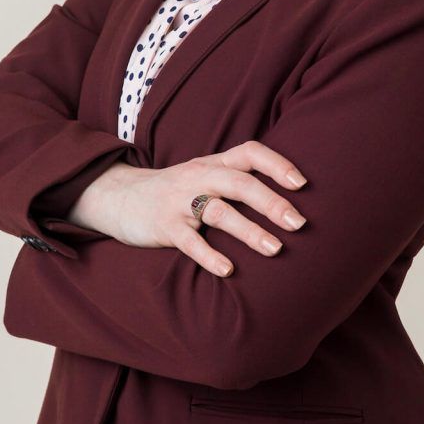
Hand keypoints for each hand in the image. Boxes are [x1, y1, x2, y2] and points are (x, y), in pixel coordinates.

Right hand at [71, 142, 308, 276]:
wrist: (120, 197)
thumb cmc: (178, 191)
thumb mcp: (206, 175)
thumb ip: (239, 179)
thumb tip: (289, 198)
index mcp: (214, 163)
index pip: (250, 152)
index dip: (277, 164)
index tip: (302, 184)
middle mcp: (199, 177)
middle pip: (240, 183)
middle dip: (272, 202)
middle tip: (299, 224)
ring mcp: (180, 201)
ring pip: (219, 212)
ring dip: (250, 231)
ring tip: (275, 250)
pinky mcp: (164, 226)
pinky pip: (189, 241)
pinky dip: (209, 256)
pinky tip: (228, 271)